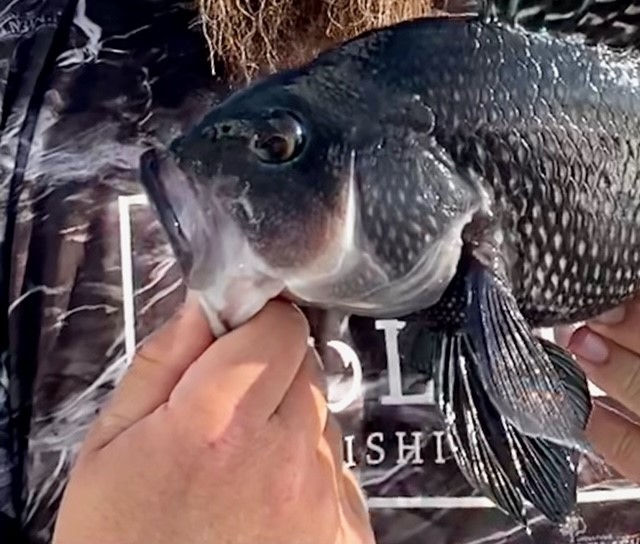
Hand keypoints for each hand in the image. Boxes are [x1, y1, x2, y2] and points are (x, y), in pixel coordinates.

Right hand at [52, 295, 371, 543]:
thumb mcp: (107, 453)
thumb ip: (162, 364)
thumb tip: (207, 305)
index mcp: (217, 422)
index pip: (280, 324)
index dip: (255, 325)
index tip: (233, 342)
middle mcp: (282, 453)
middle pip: (305, 364)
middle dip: (270, 374)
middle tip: (224, 417)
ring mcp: (320, 495)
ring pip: (322, 415)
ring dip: (290, 425)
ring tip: (237, 472)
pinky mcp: (345, 530)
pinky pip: (339, 470)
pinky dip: (309, 475)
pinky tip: (263, 505)